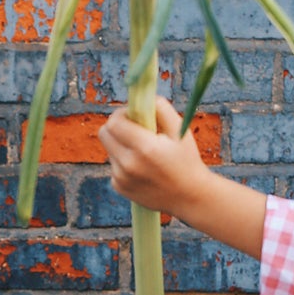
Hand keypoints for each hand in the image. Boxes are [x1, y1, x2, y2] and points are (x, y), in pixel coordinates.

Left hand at [98, 99, 207, 219]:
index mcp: (145, 148)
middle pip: (104, 133)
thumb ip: (161, 108)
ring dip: (122, 145)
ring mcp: (122, 178)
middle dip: (116, 126)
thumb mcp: (181, 130)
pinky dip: (123, 162)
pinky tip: (143, 168)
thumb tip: (142, 97)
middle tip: (134, 129)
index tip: (133, 115)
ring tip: (144, 153)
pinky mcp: (119, 187)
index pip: (114, 122)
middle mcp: (129, 164)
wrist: (189, 196)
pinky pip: (113, 165)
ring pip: (109, 149)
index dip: (122, 114)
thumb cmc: (187, 160)